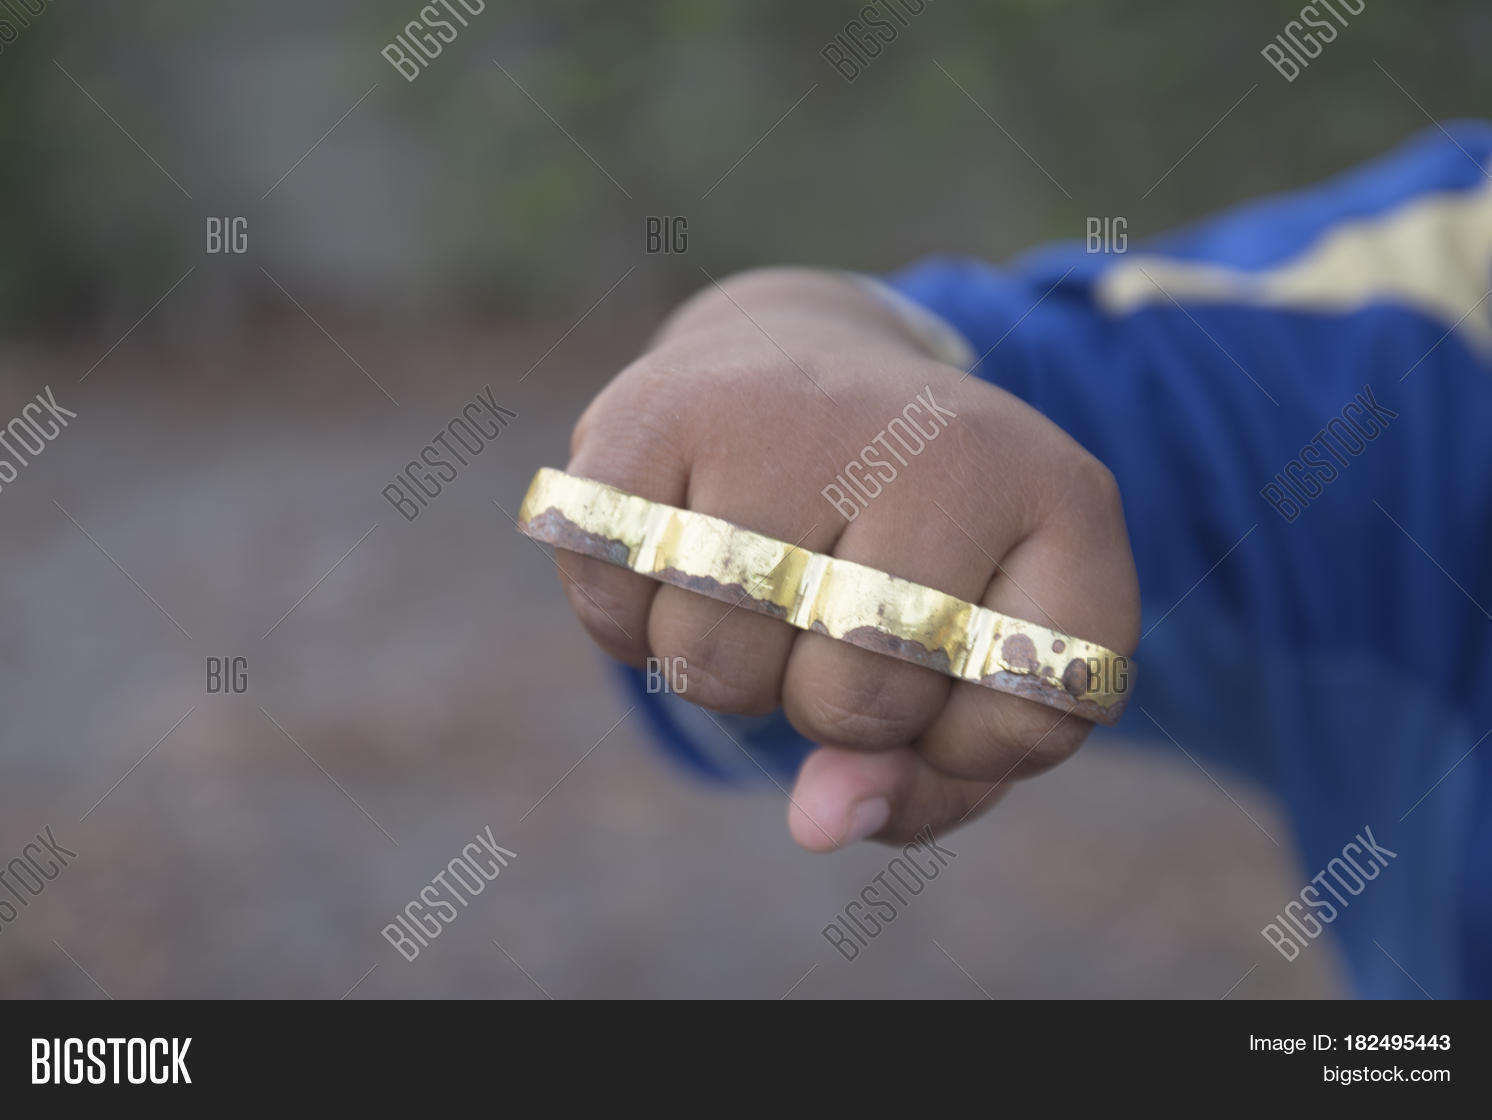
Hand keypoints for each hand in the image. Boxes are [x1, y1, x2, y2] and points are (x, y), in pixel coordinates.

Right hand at [553, 268, 1139, 848]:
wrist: (806, 357)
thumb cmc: (902, 547)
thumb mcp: (972, 662)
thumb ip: (932, 779)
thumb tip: (817, 821)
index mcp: (1056, 495)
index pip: (1025, 715)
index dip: (967, 741)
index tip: (948, 669)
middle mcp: (934, 433)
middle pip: (855, 697)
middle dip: (826, 707)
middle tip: (830, 625)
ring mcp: (791, 407)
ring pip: (716, 660)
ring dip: (721, 672)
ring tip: (755, 592)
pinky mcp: (655, 405)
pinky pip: (612, 599)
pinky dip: (628, 625)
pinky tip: (674, 566)